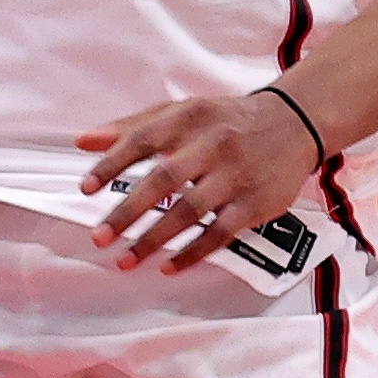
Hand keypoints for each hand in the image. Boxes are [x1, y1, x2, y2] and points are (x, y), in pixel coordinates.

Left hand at [78, 82, 328, 275]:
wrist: (294, 123)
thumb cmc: (227, 120)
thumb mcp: (182, 111)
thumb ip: (132, 126)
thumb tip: (83, 141)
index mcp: (188, 118)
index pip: (142, 140)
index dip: (112, 164)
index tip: (86, 188)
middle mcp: (211, 144)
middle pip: (163, 180)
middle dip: (128, 211)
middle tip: (100, 236)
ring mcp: (235, 175)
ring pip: (190, 211)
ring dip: (155, 239)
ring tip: (126, 260)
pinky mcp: (254, 203)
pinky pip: (220, 233)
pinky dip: (193, 253)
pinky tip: (169, 267)